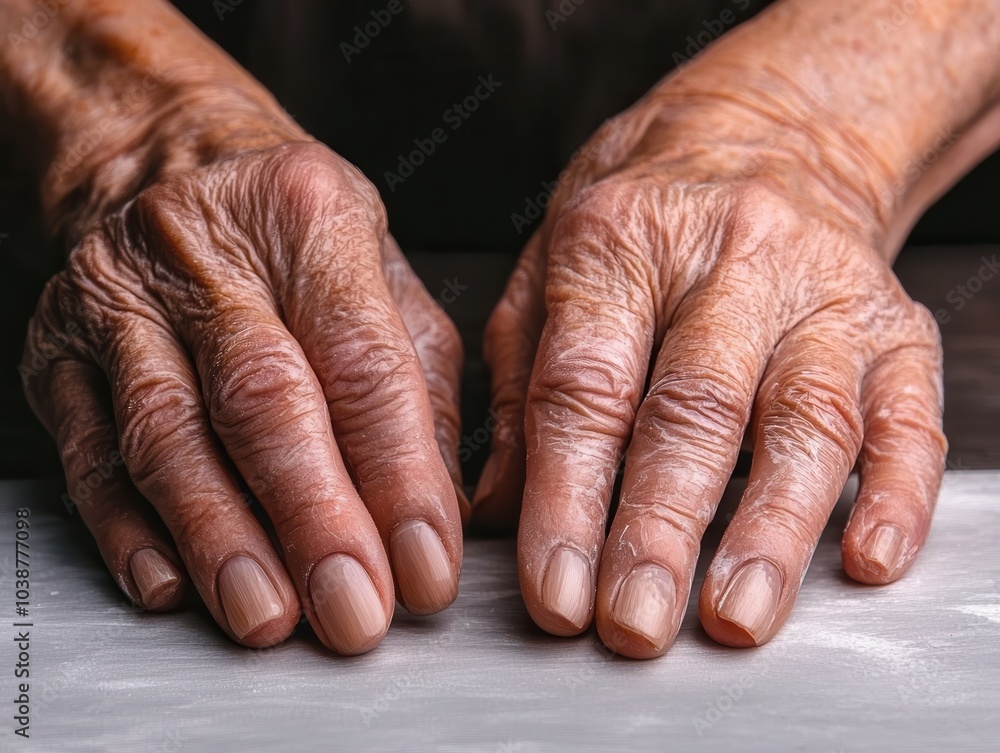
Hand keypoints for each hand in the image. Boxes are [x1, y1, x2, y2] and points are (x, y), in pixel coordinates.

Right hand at [22, 140, 466, 653]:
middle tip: (352, 610)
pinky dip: (129, 529)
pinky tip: (170, 583)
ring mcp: (120, 300)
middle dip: (312, 519)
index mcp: (312, 218)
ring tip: (268, 614)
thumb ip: (425, 396)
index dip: (399, 476)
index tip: (426, 567)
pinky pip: (90, 453)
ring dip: (220, 539)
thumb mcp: (388, 285)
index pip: (364, 363)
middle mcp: (208, 255)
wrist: (168, 169)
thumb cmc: (297, 239)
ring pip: (168, 434)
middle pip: (264, 401)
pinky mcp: (61, 353)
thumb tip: (438, 516)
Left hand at [468, 0, 993, 656]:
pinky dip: (893, 492)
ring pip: (803, 418)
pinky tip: (865, 558)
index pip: (586, 384)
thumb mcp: (549, 265)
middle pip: (694, 407)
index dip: (568, 495)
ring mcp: (822, 291)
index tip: (555, 587)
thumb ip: (517, 382)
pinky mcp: (894, 325)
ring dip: (770, 528)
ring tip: (736, 615)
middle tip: (633, 621)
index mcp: (620, 242)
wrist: (766, 133)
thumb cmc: (641, 212)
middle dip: (662, 527)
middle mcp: (728, 259)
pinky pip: (907, 411)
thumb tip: (495, 509)